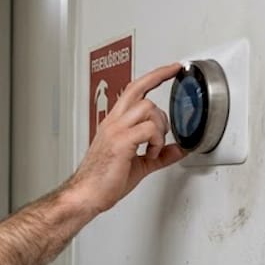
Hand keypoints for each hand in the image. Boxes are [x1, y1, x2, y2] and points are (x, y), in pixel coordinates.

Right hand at [70, 62, 186, 213]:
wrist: (86, 195)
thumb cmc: (102, 181)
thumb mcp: (139, 165)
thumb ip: (160, 155)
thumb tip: (178, 150)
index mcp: (114, 123)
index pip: (134, 89)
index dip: (155, 75)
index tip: (172, 68)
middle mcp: (113, 122)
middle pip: (139, 90)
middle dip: (161, 97)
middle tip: (167, 119)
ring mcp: (116, 130)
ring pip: (148, 108)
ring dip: (160, 127)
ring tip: (154, 147)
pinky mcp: (120, 142)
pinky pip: (149, 129)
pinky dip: (157, 141)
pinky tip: (150, 153)